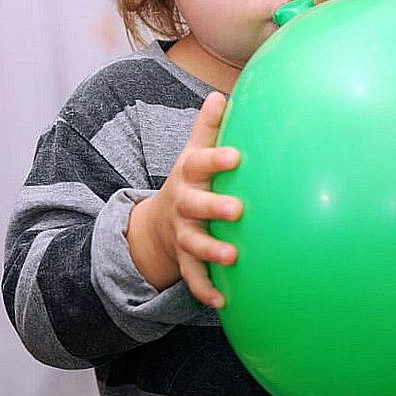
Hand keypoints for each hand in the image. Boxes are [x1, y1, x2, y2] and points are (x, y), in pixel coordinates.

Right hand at [126, 92, 242, 307]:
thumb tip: (220, 94)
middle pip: (196, 205)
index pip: (200, 164)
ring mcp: (182, 233)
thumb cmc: (191, 181)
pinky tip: (222, 301)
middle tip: (238, 210)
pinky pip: (193, 276)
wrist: (157, 222)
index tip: (237, 157)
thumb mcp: (194, 153)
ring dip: (212, 250)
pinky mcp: (184, 259)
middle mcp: (184, 205)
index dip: (217, 160)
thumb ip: (208, 127)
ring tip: (233, 256)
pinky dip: (205, 289)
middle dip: (215, 207)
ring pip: (194, 243)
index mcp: (189, 176)